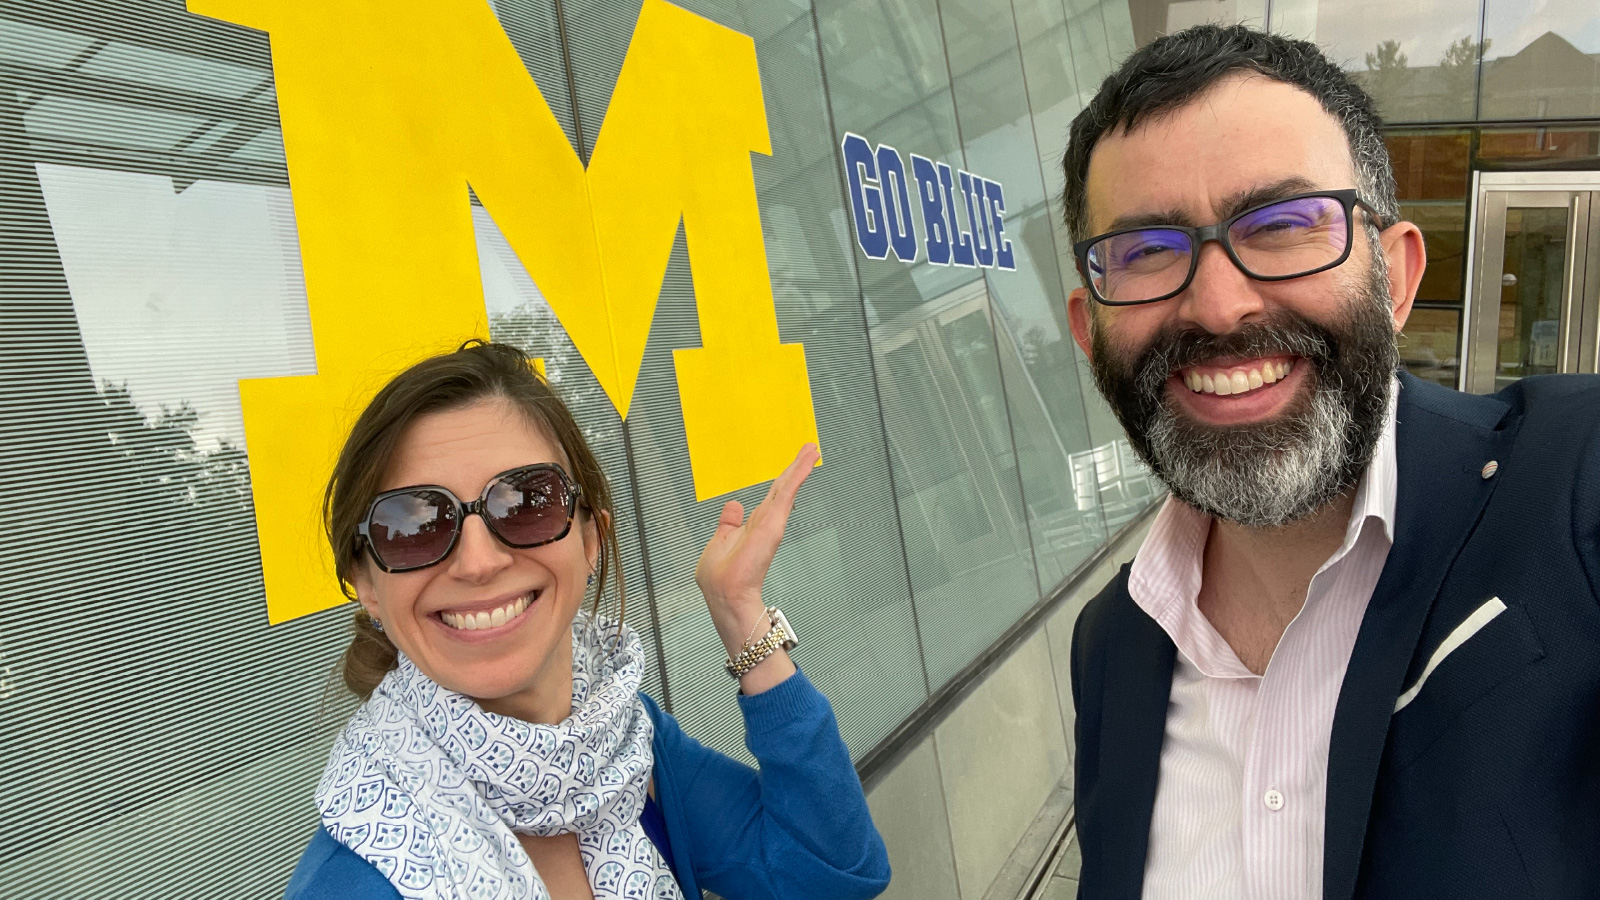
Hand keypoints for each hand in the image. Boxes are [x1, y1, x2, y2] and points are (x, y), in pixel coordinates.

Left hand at [695, 443, 818, 665]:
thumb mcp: (719, 542)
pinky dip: (796, 475)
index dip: (780, 480)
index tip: (791, 466)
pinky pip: (787, 492)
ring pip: (787, 487)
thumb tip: (733, 505)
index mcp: (753, 526)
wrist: (727, 594)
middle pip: (782, 488)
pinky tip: (805, 461)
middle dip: (796, 468)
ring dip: (799, 467)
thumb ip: (728, 523)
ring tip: (810, 449)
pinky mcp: (774, 522)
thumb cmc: (722, 578)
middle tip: (809, 449)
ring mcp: (772, 521)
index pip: (770, 497)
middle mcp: (765, 522)